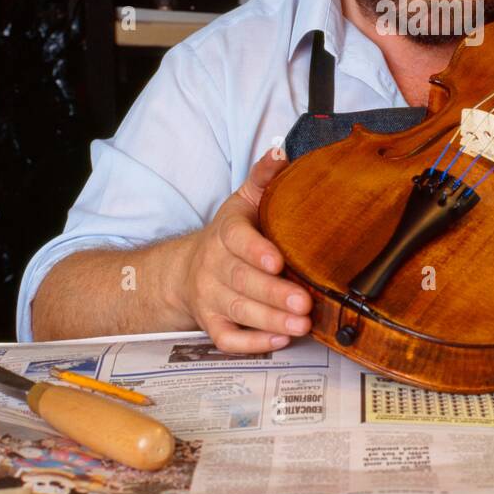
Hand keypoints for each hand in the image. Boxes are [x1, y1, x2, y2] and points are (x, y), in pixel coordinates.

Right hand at [180, 150, 312, 352]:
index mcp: (225, 233)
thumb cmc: (232, 233)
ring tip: (302, 325)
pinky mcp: (211, 325)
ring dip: (270, 320)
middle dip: (273, 294)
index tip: (279, 261)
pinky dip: (252, 343)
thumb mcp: (245, 200)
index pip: (237, 241)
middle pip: (241, 282)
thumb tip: (282, 149)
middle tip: (305, 302)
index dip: (256, 252)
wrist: (189, 269)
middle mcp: (213, 266)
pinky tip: (280, 341)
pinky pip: (228, 339)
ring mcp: (210, 298)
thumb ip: (264, 176)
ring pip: (237, 312)